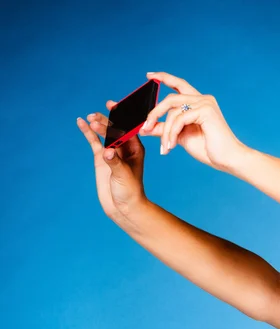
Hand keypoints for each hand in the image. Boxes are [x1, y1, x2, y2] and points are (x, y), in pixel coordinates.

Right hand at [77, 101, 147, 219]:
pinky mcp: (101, 158)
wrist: (123, 206)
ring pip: (104, 133)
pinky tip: (81, 122)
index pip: (129, 129)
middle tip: (97, 115)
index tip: (114, 107)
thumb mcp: (123, 176)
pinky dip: (88, 132)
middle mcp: (125, 147)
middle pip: (115, 128)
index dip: (122, 117)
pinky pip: (94, 141)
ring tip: (89, 117)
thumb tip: (106, 151)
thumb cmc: (130, 191)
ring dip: (98, 124)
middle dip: (107, 120)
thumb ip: (114, 162)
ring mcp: (112, 152)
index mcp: (136, 148)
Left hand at [141, 72, 248, 171]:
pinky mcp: (206, 111)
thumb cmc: (208, 149)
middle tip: (145, 128)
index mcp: (198, 103)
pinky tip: (172, 145)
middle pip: (171, 98)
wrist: (226, 159)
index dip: (164, 78)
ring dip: (165, 131)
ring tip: (165, 147)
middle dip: (155, 113)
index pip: (179, 85)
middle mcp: (203, 99)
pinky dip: (172, 133)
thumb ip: (164, 129)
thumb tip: (144, 128)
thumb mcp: (180, 137)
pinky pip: (180, 119)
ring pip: (173, 111)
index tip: (149, 75)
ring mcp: (205, 103)